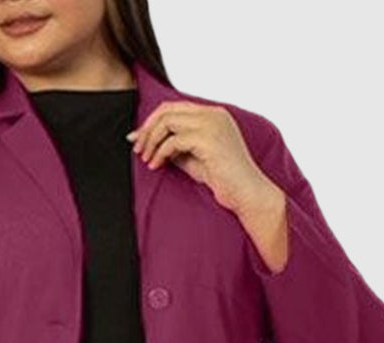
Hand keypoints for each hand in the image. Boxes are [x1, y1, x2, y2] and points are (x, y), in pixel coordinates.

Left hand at [127, 101, 279, 217]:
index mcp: (212, 114)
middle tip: (137, 148)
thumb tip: (147, 142)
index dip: (152, 121)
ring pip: (168, 122)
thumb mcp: (194, 158)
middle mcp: (213, 114)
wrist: (246, 193)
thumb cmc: (223, 179)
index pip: (174, 107)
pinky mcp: (208, 139)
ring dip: (151, 140)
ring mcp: (211, 124)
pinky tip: (156, 166)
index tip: (139, 139)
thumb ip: (175, 146)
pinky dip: (160, 153)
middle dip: (147, 129)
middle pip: (168, 110)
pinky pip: (173, 141)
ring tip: (146, 159)